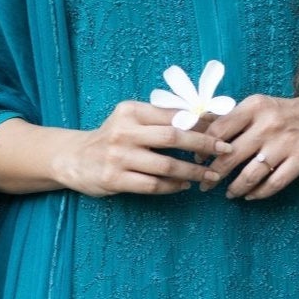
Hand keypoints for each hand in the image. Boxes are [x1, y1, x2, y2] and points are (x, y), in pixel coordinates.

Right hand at [61, 99, 233, 198]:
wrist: (74, 158)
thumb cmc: (112, 137)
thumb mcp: (131, 119)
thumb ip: (160, 117)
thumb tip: (204, 118)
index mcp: (131, 111)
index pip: (173, 115)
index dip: (201, 123)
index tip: (222, 129)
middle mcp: (124, 132)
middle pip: (174, 137)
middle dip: (204, 145)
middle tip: (225, 151)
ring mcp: (118, 157)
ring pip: (167, 165)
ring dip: (193, 172)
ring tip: (211, 175)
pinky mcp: (114, 179)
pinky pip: (152, 185)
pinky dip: (173, 187)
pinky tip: (185, 186)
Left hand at [199, 89, 298, 199]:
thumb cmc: (287, 112)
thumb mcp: (261, 106)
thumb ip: (233, 118)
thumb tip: (197, 128)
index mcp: (255, 106)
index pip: (219, 129)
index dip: (204, 148)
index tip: (198, 160)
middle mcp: (269, 124)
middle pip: (230, 155)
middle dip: (213, 174)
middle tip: (205, 184)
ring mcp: (286, 143)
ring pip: (250, 174)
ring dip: (235, 188)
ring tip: (229, 193)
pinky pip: (273, 184)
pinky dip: (258, 193)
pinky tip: (250, 196)